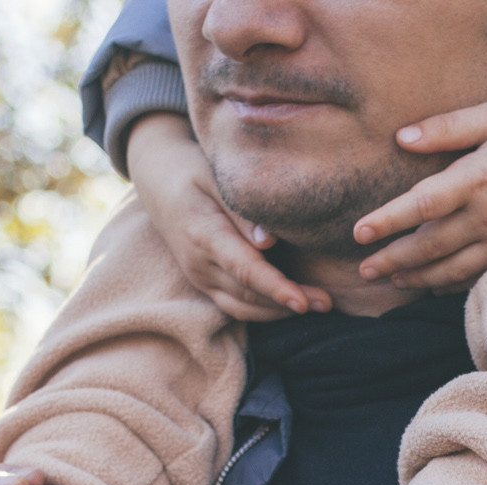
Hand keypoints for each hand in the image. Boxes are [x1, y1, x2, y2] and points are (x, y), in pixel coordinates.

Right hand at [127, 112, 330, 319]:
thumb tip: (269, 242)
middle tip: (327, 303)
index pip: (244, 270)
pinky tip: (294, 303)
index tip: (303, 302)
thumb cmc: (192, 171)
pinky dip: (266, 310)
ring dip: (280, 312)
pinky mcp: (206, 283)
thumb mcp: (214, 176)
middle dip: (288, 304)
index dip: (275, 288)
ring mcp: (200, 277)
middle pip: (248, 295)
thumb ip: (241, 210)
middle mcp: (199, 264)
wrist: (158, 182)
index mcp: (202, 235)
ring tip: (319, 305)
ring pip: (243, 308)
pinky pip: (237, 306)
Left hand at [352, 89, 486, 293]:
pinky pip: (481, 276)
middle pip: (431, 247)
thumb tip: (402, 138)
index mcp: (482, 176)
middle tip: (364, 270)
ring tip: (392, 282)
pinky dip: (452, 284)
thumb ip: (449, 127)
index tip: (358, 233)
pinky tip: (433, 283)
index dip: (387, 222)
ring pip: (454, 270)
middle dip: (393, 261)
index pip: (421, 205)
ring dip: (418, 279)